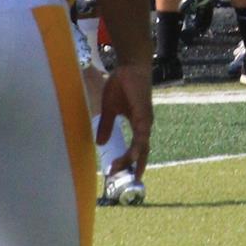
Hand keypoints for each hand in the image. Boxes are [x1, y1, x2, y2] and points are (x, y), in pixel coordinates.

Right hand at [97, 62, 151, 177]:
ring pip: (142, 145)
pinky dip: (138, 145)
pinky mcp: (144, 113)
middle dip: (132, 166)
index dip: (128, 162)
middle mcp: (144, 125)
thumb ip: (106, 126)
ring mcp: (145, 120)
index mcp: (138, 125)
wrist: (130, 66)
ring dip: (132, 159)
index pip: (136, 149)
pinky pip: (142, 133)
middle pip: (142, 152)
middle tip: (122, 180)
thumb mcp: (109, 109)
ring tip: (121, 170)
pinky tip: (133, 154)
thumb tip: (100, 144)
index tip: (114, 172)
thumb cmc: (122, 84)